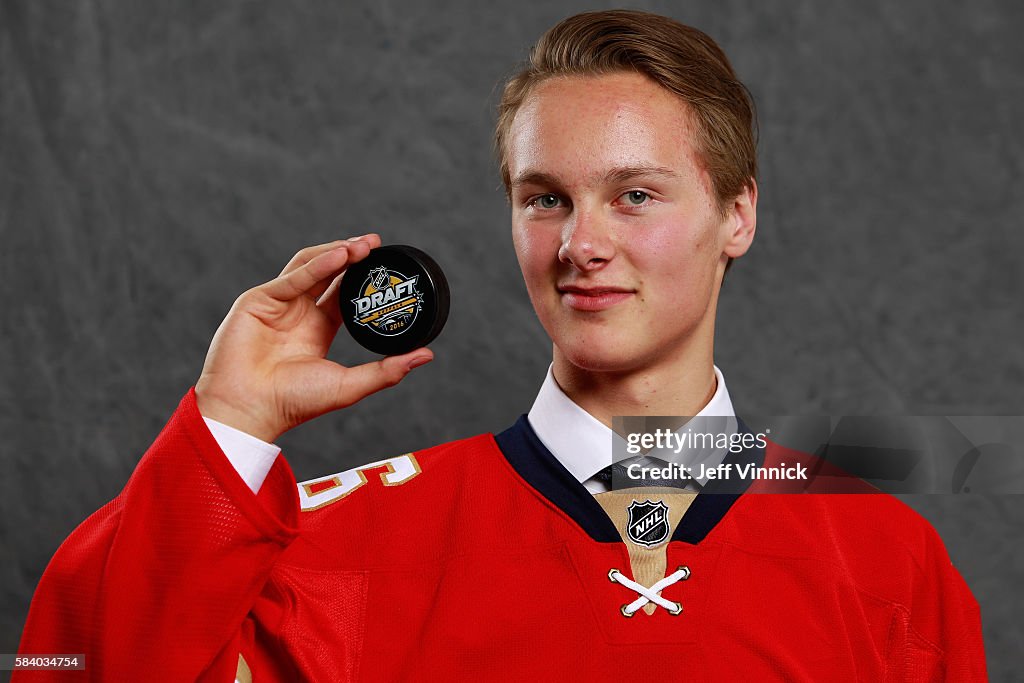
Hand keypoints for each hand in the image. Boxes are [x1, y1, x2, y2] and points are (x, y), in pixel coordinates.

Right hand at [194, 235, 433, 441]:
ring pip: (308, 267)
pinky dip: (316, 266)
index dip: (362, 275)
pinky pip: (292, 278)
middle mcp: (298, 312)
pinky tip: (338, 257)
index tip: (385, 261)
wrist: (250, 410)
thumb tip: (427, 354)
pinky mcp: (257, 301)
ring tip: (362, 245)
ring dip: (335, 253)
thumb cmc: (293, 403)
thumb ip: (386, 370)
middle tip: (377, 243)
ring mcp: (277, 304)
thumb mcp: (348, 385)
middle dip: (352, 255)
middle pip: (327, 273)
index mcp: (317, 328)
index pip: (342, 292)